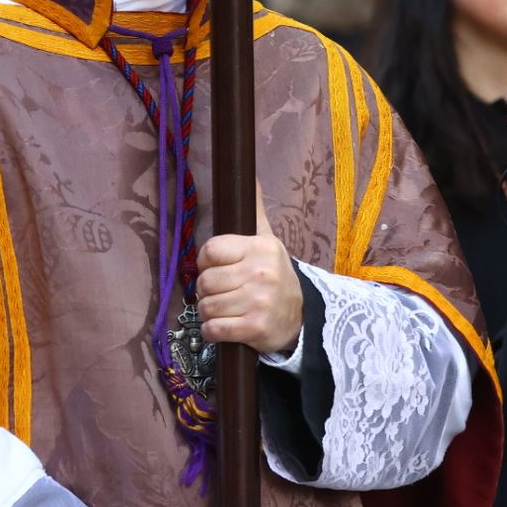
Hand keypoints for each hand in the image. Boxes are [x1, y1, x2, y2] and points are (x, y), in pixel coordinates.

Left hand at [196, 190, 302, 355]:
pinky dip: (213, 331)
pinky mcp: (255, 328)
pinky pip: (213, 330)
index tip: (217, 268)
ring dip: (210, 312)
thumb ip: (254, 209)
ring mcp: (259, 301)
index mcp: (260, 247)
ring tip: (226, 309)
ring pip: (207, 306)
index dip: (206, 262)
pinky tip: (225, 327)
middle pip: (205, 281)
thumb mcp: (267, 240)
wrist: (302, 317)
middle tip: (223, 292)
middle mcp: (261, 272)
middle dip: (207, 290)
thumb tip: (250, 174)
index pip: (209, 251)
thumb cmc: (275, 276)